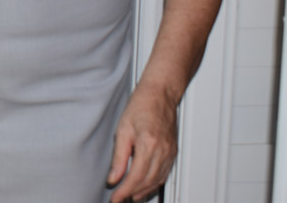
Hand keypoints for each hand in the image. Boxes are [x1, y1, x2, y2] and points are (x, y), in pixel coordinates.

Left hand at [107, 82, 178, 201]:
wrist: (160, 94)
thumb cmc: (141, 106)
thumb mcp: (123, 129)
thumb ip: (119, 156)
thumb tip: (113, 177)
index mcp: (148, 145)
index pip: (135, 177)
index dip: (124, 191)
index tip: (115, 198)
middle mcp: (162, 151)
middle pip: (147, 182)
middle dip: (132, 193)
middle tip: (119, 198)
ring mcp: (170, 152)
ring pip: (157, 180)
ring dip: (144, 191)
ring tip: (130, 196)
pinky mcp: (173, 152)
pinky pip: (164, 173)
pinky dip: (154, 183)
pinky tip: (145, 186)